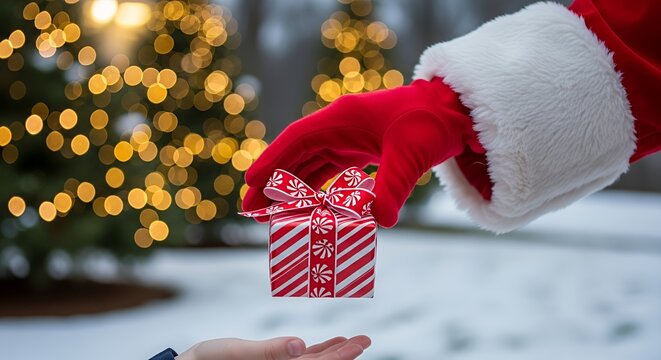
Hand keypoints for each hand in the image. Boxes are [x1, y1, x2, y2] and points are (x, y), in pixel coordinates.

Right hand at [175, 335, 370, 359]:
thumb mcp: (233, 353)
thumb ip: (267, 351)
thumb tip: (300, 345)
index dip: (340, 357)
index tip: (361, 343)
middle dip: (344, 355)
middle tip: (366, 339)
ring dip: (333, 353)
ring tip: (353, 340)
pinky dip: (314, 352)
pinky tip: (326, 343)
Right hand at [244, 78, 479, 226]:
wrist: (454, 113)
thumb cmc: (431, 125)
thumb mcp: (411, 155)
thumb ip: (394, 186)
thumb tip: (380, 221)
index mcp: (342, 119)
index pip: (297, 140)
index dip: (272, 162)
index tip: (251, 183)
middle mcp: (340, 127)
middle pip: (297, 155)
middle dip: (274, 181)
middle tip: (250, 207)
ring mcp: (349, 138)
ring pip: (310, 164)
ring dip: (291, 188)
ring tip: (270, 212)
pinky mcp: (361, 149)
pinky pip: (329, 170)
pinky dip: (315, 188)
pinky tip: (305, 206)